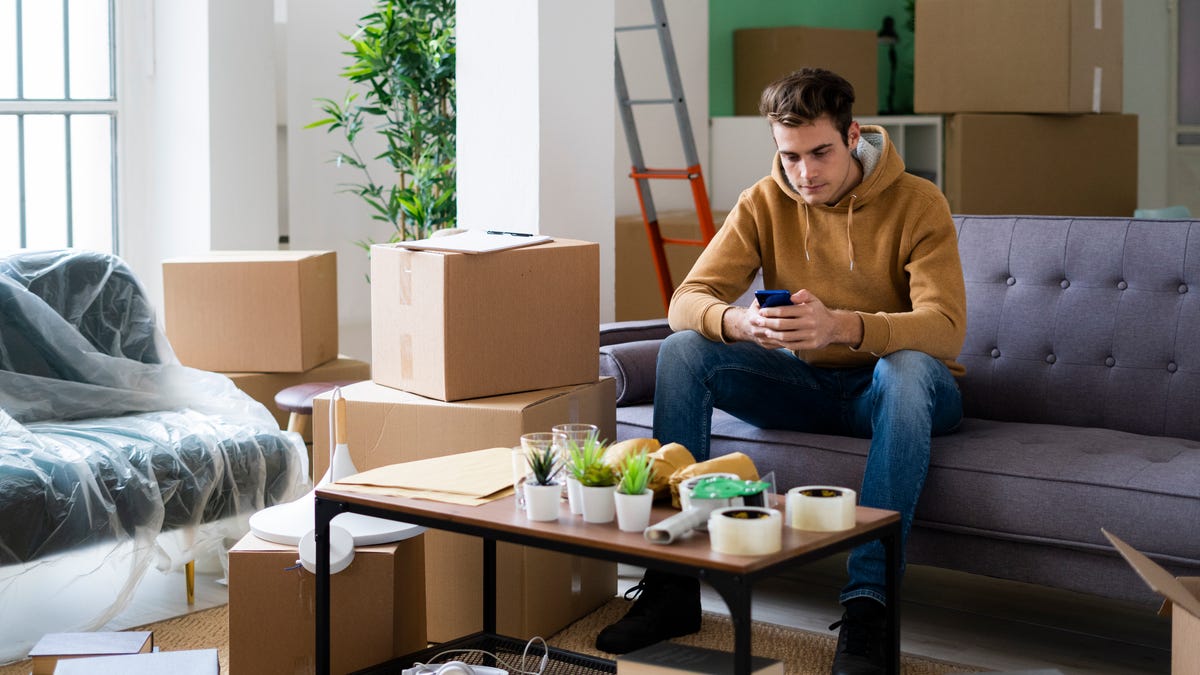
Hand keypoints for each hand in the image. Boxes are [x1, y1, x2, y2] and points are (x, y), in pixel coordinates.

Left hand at [746, 289, 860, 350]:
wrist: (834, 327)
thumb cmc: (819, 312)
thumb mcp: (813, 299)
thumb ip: (802, 294)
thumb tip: (790, 296)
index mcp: (808, 310)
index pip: (784, 311)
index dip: (770, 312)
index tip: (761, 312)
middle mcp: (809, 323)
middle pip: (782, 324)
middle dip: (767, 323)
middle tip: (758, 322)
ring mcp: (810, 335)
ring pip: (785, 336)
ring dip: (772, 334)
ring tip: (765, 331)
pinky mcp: (811, 345)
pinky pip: (792, 345)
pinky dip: (781, 342)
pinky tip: (775, 339)